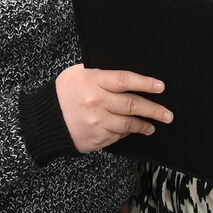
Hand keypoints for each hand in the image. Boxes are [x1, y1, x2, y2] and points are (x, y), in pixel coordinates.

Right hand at [56, 64, 172, 152]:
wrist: (44, 121)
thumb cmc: (62, 93)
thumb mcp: (78, 73)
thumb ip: (101, 74)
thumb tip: (127, 78)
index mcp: (93, 81)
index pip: (126, 80)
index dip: (146, 83)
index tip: (161, 87)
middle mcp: (96, 102)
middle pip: (133, 105)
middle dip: (154, 110)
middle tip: (168, 114)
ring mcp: (96, 122)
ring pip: (128, 124)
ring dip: (144, 125)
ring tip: (153, 125)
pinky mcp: (95, 139)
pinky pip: (118, 136)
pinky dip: (127, 133)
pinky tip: (132, 130)